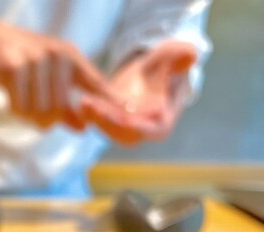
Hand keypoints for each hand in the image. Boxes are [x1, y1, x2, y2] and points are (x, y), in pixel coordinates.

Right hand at [0, 17, 121, 129]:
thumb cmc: (23, 64)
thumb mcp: (49, 80)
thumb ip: (67, 105)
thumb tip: (83, 128)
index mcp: (70, 58)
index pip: (95, 83)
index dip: (109, 101)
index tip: (128, 113)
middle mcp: (58, 57)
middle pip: (60, 109)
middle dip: (46, 119)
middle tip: (33, 113)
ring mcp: (37, 61)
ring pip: (40, 111)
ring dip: (28, 115)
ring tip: (21, 100)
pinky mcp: (16, 68)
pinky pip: (21, 106)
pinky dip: (15, 108)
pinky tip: (11, 96)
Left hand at [80, 41, 197, 144]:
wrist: (146, 73)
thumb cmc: (163, 66)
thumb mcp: (172, 59)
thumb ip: (180, 59)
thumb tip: (191, 56)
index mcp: (162, 123)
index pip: (152, 129)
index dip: (141, 126)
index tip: (129, 120)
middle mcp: (143, 131)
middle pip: (126, 131)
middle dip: (110, 121)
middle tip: (97, 108)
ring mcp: (126, 130)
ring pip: (110, 129)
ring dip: (97, 118)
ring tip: (86, 103)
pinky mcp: (111, 125)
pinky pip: (100, 123)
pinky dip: (91, 114)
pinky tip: (83, 102)